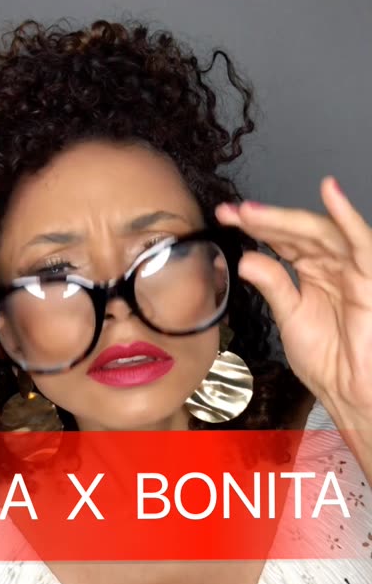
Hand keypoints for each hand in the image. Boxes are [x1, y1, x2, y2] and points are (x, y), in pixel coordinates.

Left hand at [215, 177, 371, 423]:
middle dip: (264, 220)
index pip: (281, 240)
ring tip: (254, 213)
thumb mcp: (289, 317)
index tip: (225, 218)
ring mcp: (350, 267)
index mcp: (311, 271)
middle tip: (234, 213)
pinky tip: (331, 192)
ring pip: (319, 232)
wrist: (348, 390)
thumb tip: (247, 259)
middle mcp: (331, 264)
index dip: (254, 227)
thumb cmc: (327, 360)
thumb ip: (272, 285)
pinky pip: (360, 241)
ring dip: (287, 219)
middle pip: (297, 231)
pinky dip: (347, 216)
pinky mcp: (368, 276)